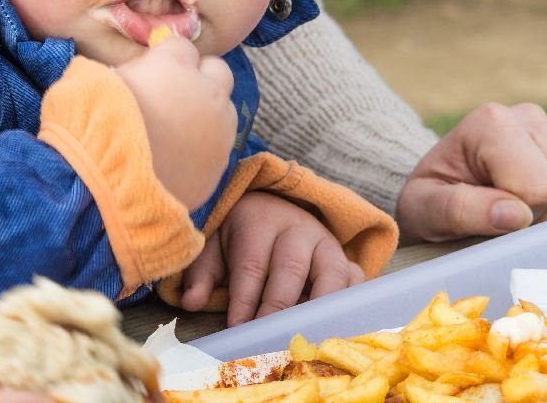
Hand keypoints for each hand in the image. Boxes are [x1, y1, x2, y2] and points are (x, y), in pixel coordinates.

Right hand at [116, 35, 236, 209]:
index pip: (181, 45)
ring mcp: (219, 129)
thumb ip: (129, 69)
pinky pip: (218, 147)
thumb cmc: (93, 125)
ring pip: (225, 109)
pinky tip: (178, 158)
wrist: (105, 183)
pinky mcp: (220, 165)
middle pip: (217, 70)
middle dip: (200, 77)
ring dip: (206, 113)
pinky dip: (203, 148)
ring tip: (177, 132)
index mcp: (175, 63)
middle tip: (175, 94)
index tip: (152, 71)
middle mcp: (206, 90)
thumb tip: (134, 69)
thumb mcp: (99, 80)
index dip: (166, 58)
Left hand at [178, 191, 363, 326]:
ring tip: (305, 336)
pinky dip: (348, 303)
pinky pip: (355, 279)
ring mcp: (325, 243)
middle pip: (290, 269)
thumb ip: (201, 273)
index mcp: (260, 220)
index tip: (236, 326)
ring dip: (319, 307)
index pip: (252, 263)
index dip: (244, 298)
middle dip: (277, 307)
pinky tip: (336, 326)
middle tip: (266, 338)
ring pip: (330, 274)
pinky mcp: (344, 258)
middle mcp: (297, 228)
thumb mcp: (213, 246)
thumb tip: (191, 302)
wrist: (271, 208)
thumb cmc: (238, 236)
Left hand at [395, 102, 546, 243]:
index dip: (518, 219)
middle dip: (543, 220)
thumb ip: (460, 209)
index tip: (488, 218)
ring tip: (524, 213)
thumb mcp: (424, 210)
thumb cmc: (430, 202)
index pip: (536, 187)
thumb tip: (516, 215)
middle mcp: (531, 117)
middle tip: (506, 221)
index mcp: (492, 122)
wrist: (442, 190)